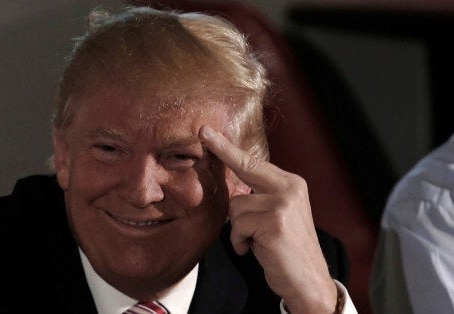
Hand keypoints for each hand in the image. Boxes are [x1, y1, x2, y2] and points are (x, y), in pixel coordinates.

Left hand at [199, 125, 337, 312]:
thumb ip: (261, 197)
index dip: (228, 147)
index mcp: (291, 184)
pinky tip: (256, 250)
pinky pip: (238, 227)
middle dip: (223, 152)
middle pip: (243, 170)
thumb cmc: (286, 250)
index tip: (206, 131)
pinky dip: (240, 242)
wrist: (309, 281)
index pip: (254, 162)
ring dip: (239, 230)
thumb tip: (232, 187)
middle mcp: (290, 189)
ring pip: (235, 207)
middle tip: (203, 132)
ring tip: (257, 241)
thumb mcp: (278, 216)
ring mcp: (284, 205)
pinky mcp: (275, 223)